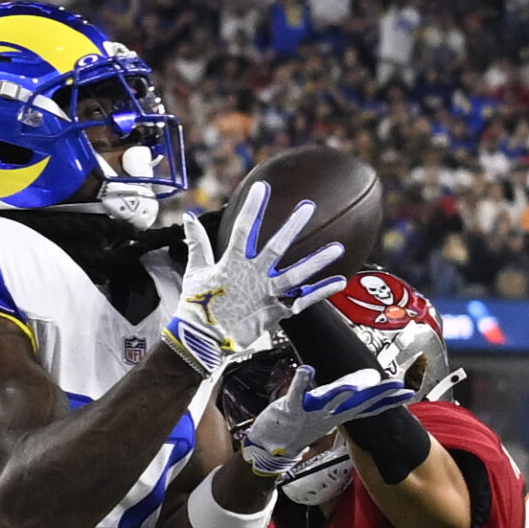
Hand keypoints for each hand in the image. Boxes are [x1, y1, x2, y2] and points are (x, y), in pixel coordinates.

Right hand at [159, 180, 347, 377]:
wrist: (202, 340)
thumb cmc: (197, 306)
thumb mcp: (195, 270)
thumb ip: (197, 242)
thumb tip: (188, 217)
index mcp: (232, 263)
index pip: (244, 229)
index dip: (253, 207)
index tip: (262, 187)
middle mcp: (253, 276)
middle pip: (277, 246)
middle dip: (293, 226)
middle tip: (308, 207)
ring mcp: (267, 294)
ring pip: (297, 274)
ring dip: (318, 260)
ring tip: (337, 248)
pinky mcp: (276, 312)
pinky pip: (303, 301)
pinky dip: (322, 292)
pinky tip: (340, 281)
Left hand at [234, 366, 418, 476]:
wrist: (272, 448)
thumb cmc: (299, 427)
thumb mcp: (326, 414)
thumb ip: (345, 400)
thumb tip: (364, 386)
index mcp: (338, 413)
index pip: (368, 405)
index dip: (387, 400)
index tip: (407, 393)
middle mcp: (328, 413)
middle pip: (355, 402)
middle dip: (375, 394)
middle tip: (395, 387)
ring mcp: (309, 411)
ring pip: (330, 398)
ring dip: (342, 390)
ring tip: (355, 383)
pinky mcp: (290, 409)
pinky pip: (296, 393)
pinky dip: (300, 381)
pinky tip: (305, 370)